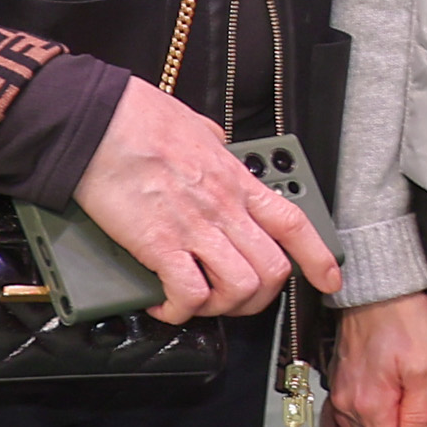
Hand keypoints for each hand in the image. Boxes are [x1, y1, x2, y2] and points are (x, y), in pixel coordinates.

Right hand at [70, 76, 339, 321]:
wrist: (97, 121)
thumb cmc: (138, 118)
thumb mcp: (196, 126)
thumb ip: (215, 143)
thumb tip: (216, 144)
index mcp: (236, 181)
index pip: (294, 224)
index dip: (318, 257)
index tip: (329, 279)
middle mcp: (225, 208)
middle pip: (272, 269)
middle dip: (260, 297)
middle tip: (236, 300)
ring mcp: (196, 228)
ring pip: (240, 288)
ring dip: (222, 306)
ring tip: (199, 302)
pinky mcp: (160, 244)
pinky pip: (189, 293)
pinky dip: (181, 309)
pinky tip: (166, 303)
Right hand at [329, 292, 426, 426]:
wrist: (376, 288)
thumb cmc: (402, 320)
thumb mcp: (424, 369)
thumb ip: (417, 415)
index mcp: (370, 406)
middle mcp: (349, 404)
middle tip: (423, 411)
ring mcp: (342, 392)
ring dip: (388, 422)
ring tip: (408, 396)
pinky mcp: (342, 381)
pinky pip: (355, 411)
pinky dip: (374, 409)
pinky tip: (391, 391)